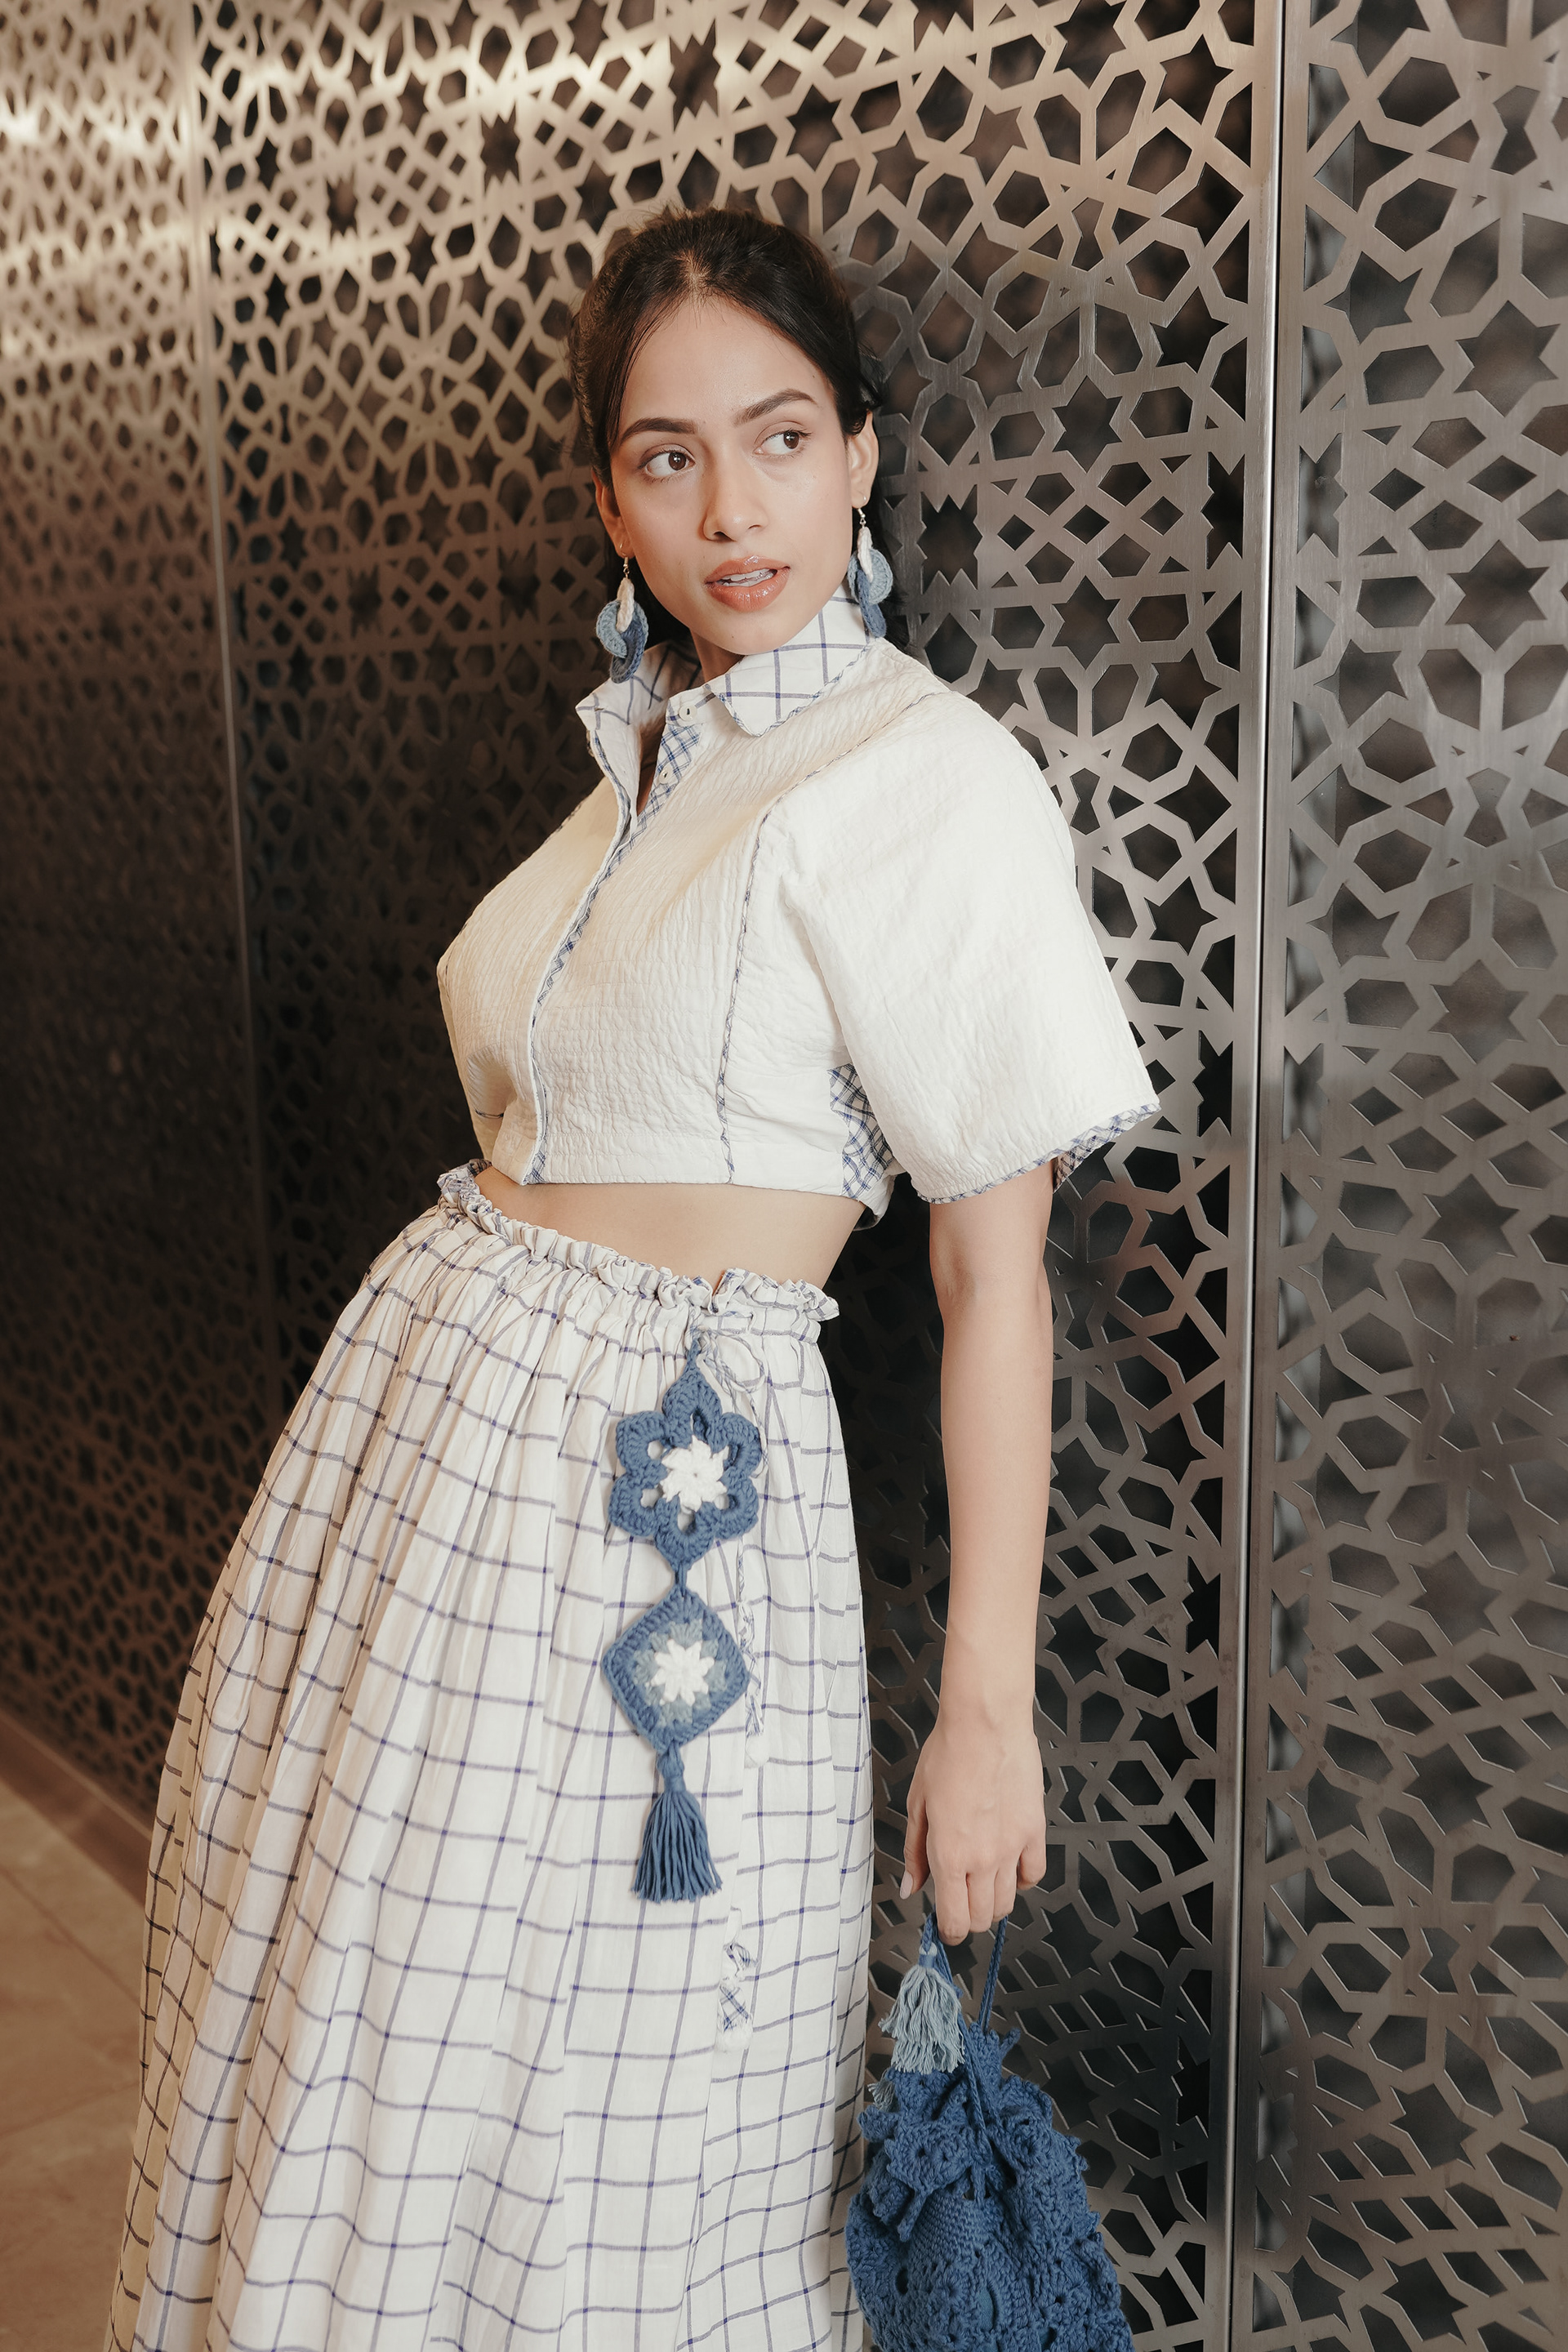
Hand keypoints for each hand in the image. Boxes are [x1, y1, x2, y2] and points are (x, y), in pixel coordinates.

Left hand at [899, 1705, 1047, 1942]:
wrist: (985, 1723)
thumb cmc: (948, 1753)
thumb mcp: (917, 1803)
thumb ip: (915, 1851)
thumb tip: (911, 1886)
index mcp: (948, 1854)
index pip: (954, 1919)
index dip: (948, 1931)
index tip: (945, 1926)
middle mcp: (982, 1858)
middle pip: (982, 1917)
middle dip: (968, 1918)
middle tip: (960, 1900)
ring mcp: (1012, 1848)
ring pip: (1007, 1903)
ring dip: (993, 1902)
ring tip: (981, 1882)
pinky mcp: (1035, 1832)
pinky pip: (1033, 1874)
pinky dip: (1021, 1879)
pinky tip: (1008, 1866)